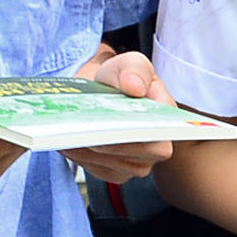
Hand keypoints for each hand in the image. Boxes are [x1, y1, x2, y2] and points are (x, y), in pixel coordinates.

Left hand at [65, 46, 173, 184]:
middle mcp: (156, 148)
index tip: (114, 120)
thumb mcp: (130, 63)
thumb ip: (135, 69)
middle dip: (106, 139)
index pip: (158, 137)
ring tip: (71, 127)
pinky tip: (69, 137)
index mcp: (168, 121)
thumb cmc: (119, 79)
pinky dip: (78, 152)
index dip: (137, 132)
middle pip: (132, 155)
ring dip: (87, 145)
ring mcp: (134, 164)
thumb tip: (135, 87)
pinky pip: (93, 167)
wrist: (99, 92)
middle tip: (83, 124)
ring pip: (109, 162)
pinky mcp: (112, 172)